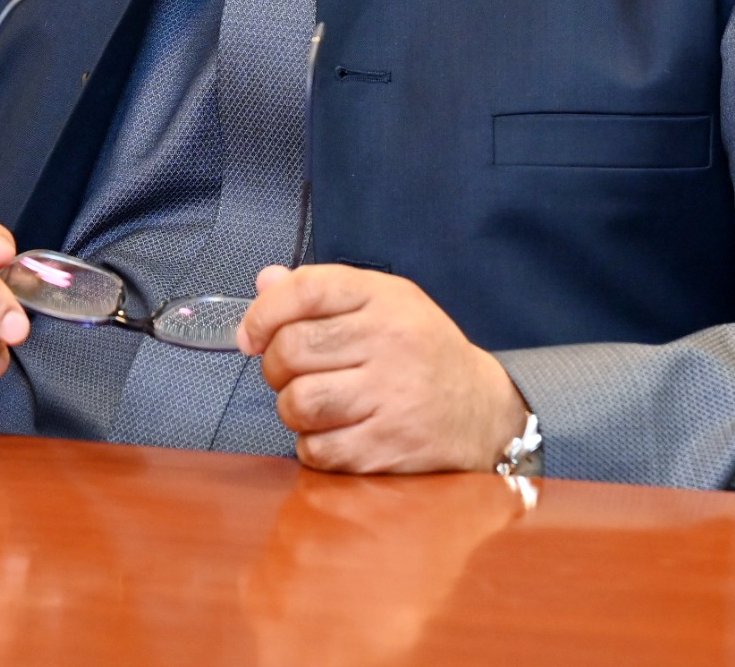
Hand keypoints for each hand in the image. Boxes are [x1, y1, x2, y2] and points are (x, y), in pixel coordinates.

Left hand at [237, 264, 528, 473]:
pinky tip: (334, 433)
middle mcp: (389, 342)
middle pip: (292, 349)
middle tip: (290, 374)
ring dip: (292, 409)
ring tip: (312, 404)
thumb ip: (324, 292)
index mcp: (385, 298)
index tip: (251, 334)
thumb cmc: (422, 352)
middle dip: (275, 367)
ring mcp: (390, 397)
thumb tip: (264, 283)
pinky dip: (313, 446)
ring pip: (298, 403)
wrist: (483, 412)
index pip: (307, 289)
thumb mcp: (385, 304)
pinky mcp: (387, 448)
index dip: (264, 312)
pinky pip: (317, 450)